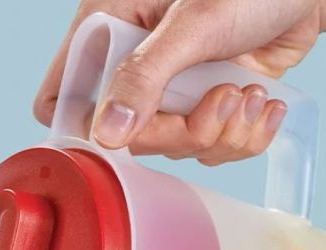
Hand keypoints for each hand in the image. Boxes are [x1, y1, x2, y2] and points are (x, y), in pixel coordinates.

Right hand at [34, 0, 325, 163]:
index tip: (129, 133)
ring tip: (250, 92)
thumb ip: (145, 76)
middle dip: (183, 132)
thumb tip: (108, 133)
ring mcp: (170, 90)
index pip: (62, 97)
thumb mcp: (195, 23)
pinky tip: (263, 101)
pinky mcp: (205, 105)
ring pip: (175, 148)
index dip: (86, 126)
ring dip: (222, 132)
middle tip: (221, 99)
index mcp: (108, 29)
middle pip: (130, 138)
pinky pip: (211, 148)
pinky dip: (243, 136)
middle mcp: (132, 66)